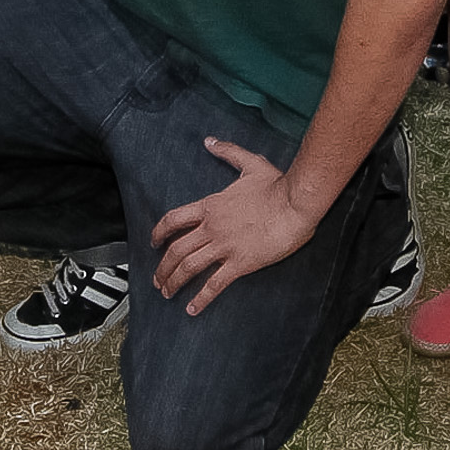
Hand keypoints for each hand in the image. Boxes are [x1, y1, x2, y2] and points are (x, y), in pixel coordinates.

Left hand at [148, 137, 315, 311]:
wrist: (296, 203)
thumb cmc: (277, 184)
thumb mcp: (250, 163)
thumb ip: (227, 151)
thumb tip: (209, 141)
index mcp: (211, 206)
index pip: (174, 220)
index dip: (159, 233)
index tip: (153, 243)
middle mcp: (212, 228)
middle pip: (176, 249)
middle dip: (162, 267)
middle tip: (157, 280)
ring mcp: (224, 246)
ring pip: (189, 267)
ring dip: (174, 282)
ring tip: (167, 293)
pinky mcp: (240, 263)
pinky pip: (214, 284)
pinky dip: (201, 298)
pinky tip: (192, 309)